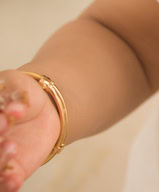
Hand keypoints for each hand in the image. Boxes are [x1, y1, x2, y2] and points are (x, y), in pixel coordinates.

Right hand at [0, 70, 60, 191]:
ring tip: (12, 146)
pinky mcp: (11, 172)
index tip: (5, 119)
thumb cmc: (20, 92)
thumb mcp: (15, 87)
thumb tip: (14, 110)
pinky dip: (7, 185)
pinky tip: (14, 180)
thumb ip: (12, 99)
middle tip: (5, 126)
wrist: (43, 106)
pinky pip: (4, 185)